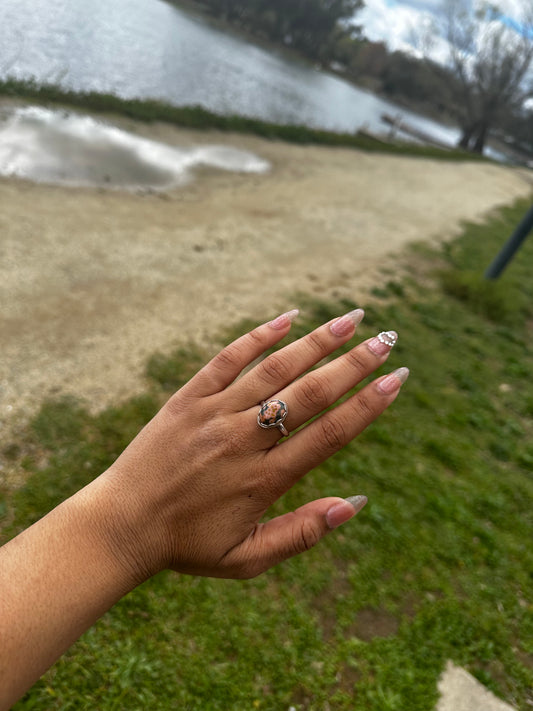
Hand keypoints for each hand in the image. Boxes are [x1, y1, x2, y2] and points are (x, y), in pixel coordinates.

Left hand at [101, 308, 407, 581]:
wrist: (119, 525)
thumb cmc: (186, 546)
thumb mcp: (247, 558)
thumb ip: (302, 533)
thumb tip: (355, 503)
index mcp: (262, 480)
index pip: (328, 434)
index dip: (368, 405)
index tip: (398, 379)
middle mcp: (242, 440)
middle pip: (309, 393)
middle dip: (354, 364)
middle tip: (388, 341)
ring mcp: (213, 414)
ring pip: (274, 369)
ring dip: (317, 342)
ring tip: (352, 319)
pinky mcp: (187, 398)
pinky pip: (228, 359)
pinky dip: (259, 337)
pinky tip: (289, 318)